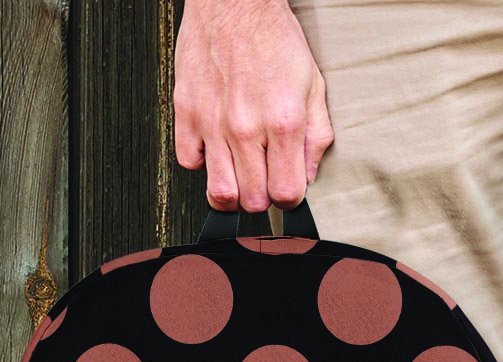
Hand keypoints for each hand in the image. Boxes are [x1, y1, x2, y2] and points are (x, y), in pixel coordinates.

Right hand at [174, 0, 333, 211]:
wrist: (234, 1)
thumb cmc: (273, 39)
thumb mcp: (313, 87)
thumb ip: (316, 137)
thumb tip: (309, 175)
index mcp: (283, 123)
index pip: (286, 194)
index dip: (289, 199)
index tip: (287, 189)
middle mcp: (246, 127)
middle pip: (253, 201)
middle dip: (262, 198)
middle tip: (263, 180)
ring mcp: (213, 122)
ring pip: (219, 192)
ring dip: (232, 192)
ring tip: (239, 177)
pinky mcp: (186, 111)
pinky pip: (188, 161)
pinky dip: (201, 163)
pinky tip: (215, 150)